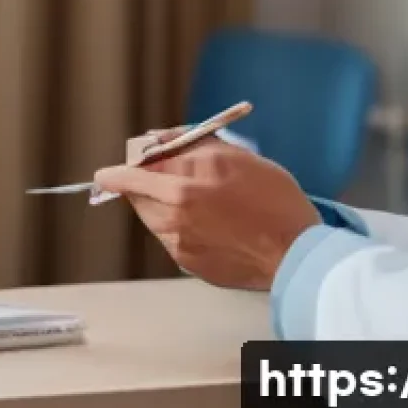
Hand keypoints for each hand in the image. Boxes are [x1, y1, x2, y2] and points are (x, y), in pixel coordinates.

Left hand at [95, 137, 320, 290]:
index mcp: (179, 193)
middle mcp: (173, 224)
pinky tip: (213, 221)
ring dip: (164, 204)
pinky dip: (182, 226)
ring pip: (154, 218)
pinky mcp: (192, 267)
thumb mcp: (232, 155)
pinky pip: (173, 238)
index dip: (115, 172)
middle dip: (146, 184)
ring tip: (202, 197)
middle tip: (171, 174)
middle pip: (137, 198)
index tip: (108, 172)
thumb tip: (156, 140)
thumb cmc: (272, 199)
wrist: (299, 252)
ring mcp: (181, 249)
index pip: (125, 180)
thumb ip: (186, 145)